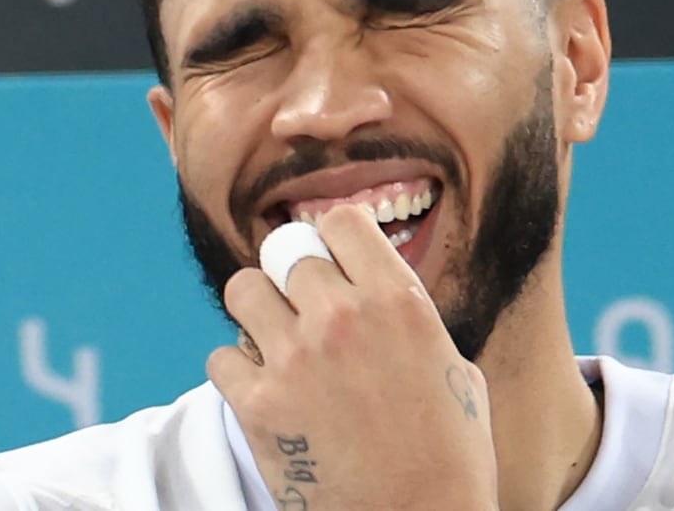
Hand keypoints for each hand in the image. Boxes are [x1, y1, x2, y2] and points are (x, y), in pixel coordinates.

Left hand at [208, 204, 498, 510]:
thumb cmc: (449, 453)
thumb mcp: (453, 366)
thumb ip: (408, 318)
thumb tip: (378, 294)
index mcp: (397, 300)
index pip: (340, 219)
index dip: (333, 239)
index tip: (333, 261)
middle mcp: (342, 317)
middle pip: (286, 251)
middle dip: (294, 279)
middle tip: (305, 312)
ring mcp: (295, 359)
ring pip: (242, 290)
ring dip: (257, 312)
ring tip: (275, 340)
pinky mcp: (259, 406)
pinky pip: (221, 356)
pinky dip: (237, 371)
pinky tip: (264, 390)